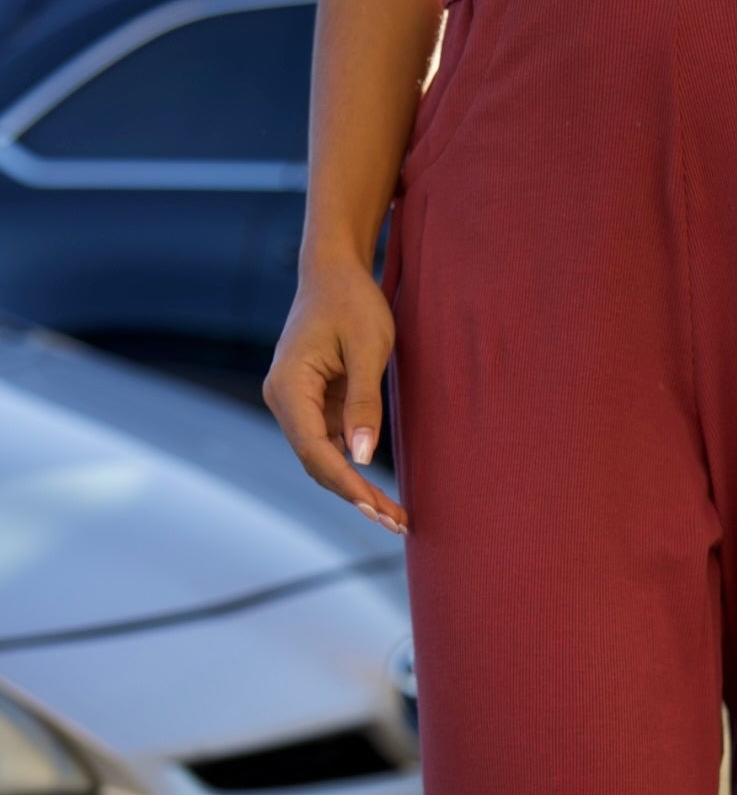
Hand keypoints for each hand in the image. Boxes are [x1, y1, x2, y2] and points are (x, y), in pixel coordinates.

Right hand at [262, 258, 407, 533]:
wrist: (336, 272)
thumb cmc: (353, 302)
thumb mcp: (368, 348)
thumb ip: (364, 402)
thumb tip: (361, 458)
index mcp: (288, 387)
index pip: (313, 449)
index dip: (345, 483)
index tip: (377, 508)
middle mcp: (283, 400)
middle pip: (316, 462)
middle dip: (354, 495)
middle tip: (395, 523)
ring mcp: (296, 405)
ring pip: (323, 459)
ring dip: (355, 489)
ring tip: (394, 517)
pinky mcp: (313, 406)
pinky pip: (331, 446)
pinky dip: (354, 469)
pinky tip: (381, 492)